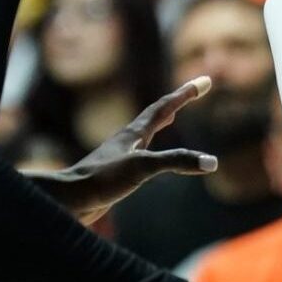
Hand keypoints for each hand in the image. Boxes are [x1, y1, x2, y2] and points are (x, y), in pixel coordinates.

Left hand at [25, 77, 215, 224]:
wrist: (69, 200)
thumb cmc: (102, 180)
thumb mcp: (142, 168)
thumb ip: (176, 161)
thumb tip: (212, 161)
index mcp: (134, 134)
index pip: (164, 106)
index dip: (186, 93)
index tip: (206, 81)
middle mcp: (127, 141)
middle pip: (156, 114)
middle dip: (177, 102)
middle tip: (193, 91)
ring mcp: (120, 156)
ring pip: (146, 133)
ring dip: (161, 121)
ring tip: (170, 116)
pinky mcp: (116, 174)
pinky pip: (141, 154)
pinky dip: (153, 149)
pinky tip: (149, 158)